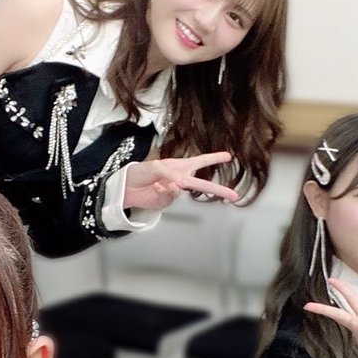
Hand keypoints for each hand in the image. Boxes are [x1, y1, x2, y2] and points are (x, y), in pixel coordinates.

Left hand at [122, 152, 240, 210]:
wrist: (123, 188)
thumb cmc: (139, 172)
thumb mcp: (154, 167)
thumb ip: (170, 173)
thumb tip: (183, 183)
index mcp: (179, 165)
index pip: (200, 161)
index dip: (214, 158)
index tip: (228, 156)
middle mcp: (179, 177)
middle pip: (202, 184)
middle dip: (218, 189)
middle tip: (233, 195)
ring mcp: (173, 190)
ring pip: (183, 192)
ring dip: (175, 188)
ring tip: (166, 184)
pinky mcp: (166, 201)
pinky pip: (170, 199)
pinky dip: (164, 193)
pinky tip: (155, 188)